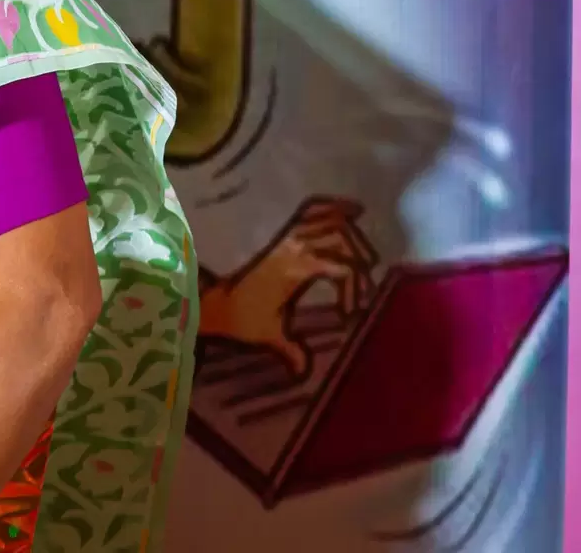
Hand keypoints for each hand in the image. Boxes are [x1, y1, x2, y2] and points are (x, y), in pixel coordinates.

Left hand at [198, 198, 376, 378]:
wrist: (214, 299)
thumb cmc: (242, 318)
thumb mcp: (269, 334)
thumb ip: (291, 351)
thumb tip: (304, 373)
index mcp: (295, 270)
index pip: (339, 267)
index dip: (353, 286)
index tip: (350, 312)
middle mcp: (293, 247)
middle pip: (341, 240)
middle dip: (359, 260)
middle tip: (366, 285)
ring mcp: (287, 236)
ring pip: (329, 221)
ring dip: (351, 235)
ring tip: (366, 255)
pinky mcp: (282, 233)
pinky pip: (310, 212)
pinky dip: (331, 208)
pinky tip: (347, 210)